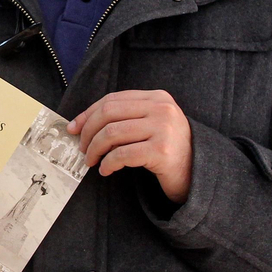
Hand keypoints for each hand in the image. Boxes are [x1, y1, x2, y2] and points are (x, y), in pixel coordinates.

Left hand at [68, 89, 192, 203]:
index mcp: (157, 97)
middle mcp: (162, 109)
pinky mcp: (161, 151)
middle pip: (109, 113)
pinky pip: (122, 154)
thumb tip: (79, 124)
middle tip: (82, 148)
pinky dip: (108, 163)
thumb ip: (124, 118)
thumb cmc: (167, 150)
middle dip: (88, 131)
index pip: (112, 100)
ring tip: (91, 161)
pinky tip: (106, 170)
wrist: (197, 174)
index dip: (88, 114)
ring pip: (112, 133)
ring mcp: (163, 129)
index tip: (74, 128)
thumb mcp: (150, 125)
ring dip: (95, 149)